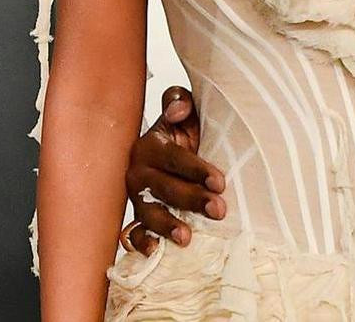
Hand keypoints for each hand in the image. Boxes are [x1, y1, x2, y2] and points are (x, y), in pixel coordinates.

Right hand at [122, 86, 225, 251]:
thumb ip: (180, 101)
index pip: (174, 158)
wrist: (171, 152)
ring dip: (167, 225)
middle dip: (192, 200)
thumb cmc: (183, 132)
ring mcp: (137, 197)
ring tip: (187, 238)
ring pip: (148, 212)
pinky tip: (154, 252)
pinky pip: (134, 232)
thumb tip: (177, 111)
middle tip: (219, 209)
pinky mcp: (138, 216)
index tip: (219, 182)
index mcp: (150, 145)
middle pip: (165, 188)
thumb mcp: (185, 112)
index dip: (196, 170)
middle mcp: (139, 172)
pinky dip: (141, 243)